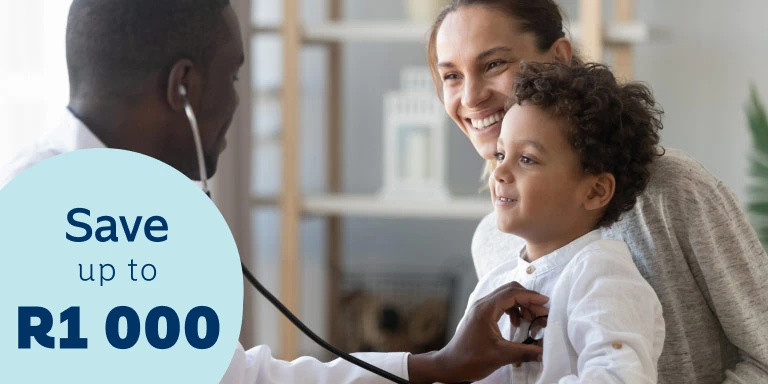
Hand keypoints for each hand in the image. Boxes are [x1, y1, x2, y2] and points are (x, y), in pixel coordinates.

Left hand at [407, 282, 548, 383]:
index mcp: (485, 309)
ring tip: (530, 321)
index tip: (545, 303)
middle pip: (510, 290)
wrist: (451, 365)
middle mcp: (482, 304)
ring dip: (521, 305)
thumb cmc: (470, 359)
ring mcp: (480, 309)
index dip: (531, 296)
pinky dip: (513, 311)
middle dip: (528, 299)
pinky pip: (501, 305)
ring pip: (506, 297)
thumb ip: (524, 352)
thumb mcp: (500, 356)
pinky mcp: (481, 315)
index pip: (512, 293)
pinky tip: (517, 324)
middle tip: (541, 313)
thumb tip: (544, 352)